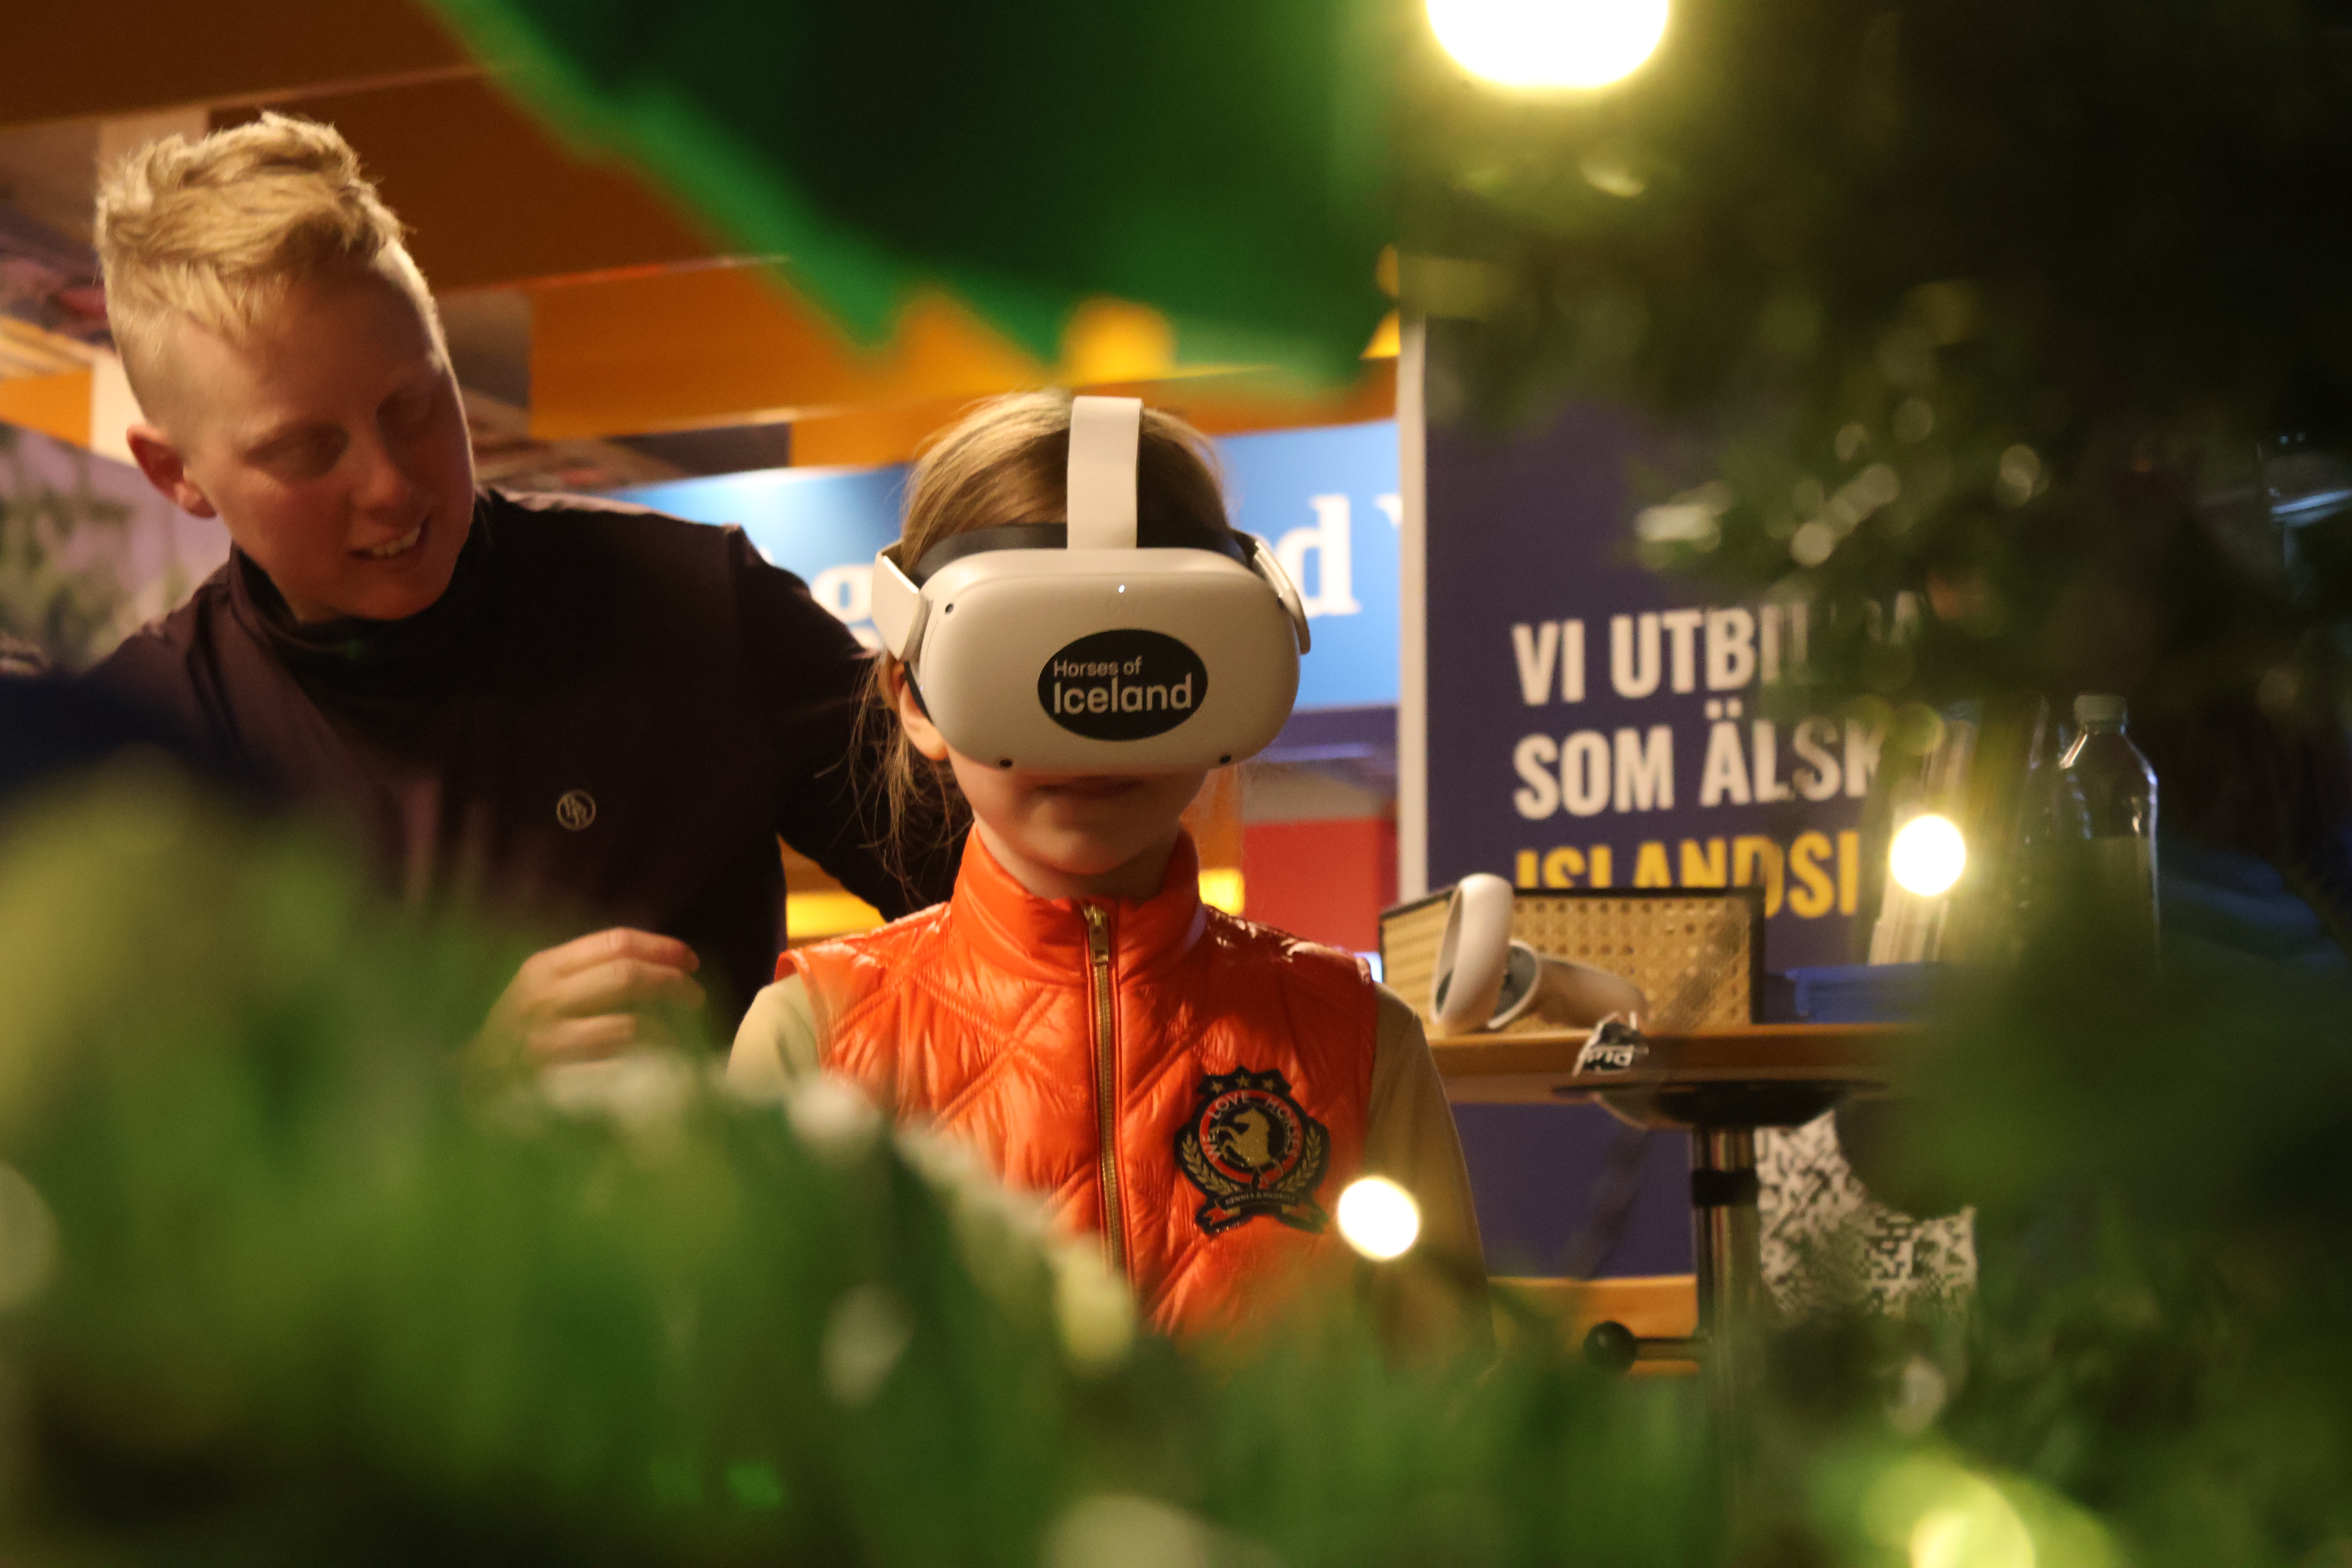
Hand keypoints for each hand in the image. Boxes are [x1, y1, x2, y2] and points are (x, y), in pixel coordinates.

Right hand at [480, 928, 705, 1065]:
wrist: (474, 1090)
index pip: (616, 942)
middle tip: (696, 998)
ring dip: (667, 1031)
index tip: (691, 961)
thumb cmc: (520, 1034)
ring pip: (630, 1025)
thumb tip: (663, 961)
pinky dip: (649, 1067)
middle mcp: (542, 1000)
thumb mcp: (543, 990)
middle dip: (672, 984)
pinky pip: (621, 1070)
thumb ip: (590, 970)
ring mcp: (547, 1044)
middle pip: (627, 976)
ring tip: (679, 1037)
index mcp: (543, 968)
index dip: (663, 948)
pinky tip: (660, 1069)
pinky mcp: (556, 1084)